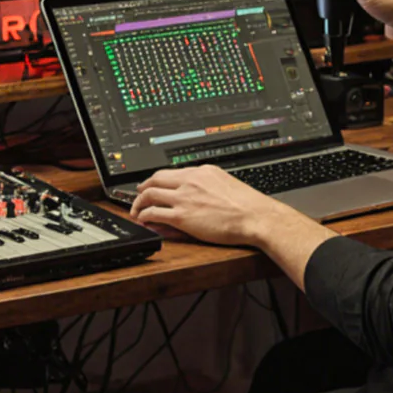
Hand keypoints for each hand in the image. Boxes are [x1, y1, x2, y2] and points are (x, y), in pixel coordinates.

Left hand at [130, 164, 286, 247]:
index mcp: (204, 171)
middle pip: (157, 178)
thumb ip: (209, 187)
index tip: (156, 185)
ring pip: (151, 194)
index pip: (174, 172)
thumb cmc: (249, 207)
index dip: (160, 180)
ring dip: (139, 202)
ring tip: (136, 210)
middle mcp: (191, 180)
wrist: (256, 217)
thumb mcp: (227, 186)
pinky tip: (143, 220)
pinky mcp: (182, 215)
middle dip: (144, 187)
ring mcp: (185, 197)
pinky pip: (154, 213)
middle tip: (139, 194)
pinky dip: (144, 216)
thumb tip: (195, 196)